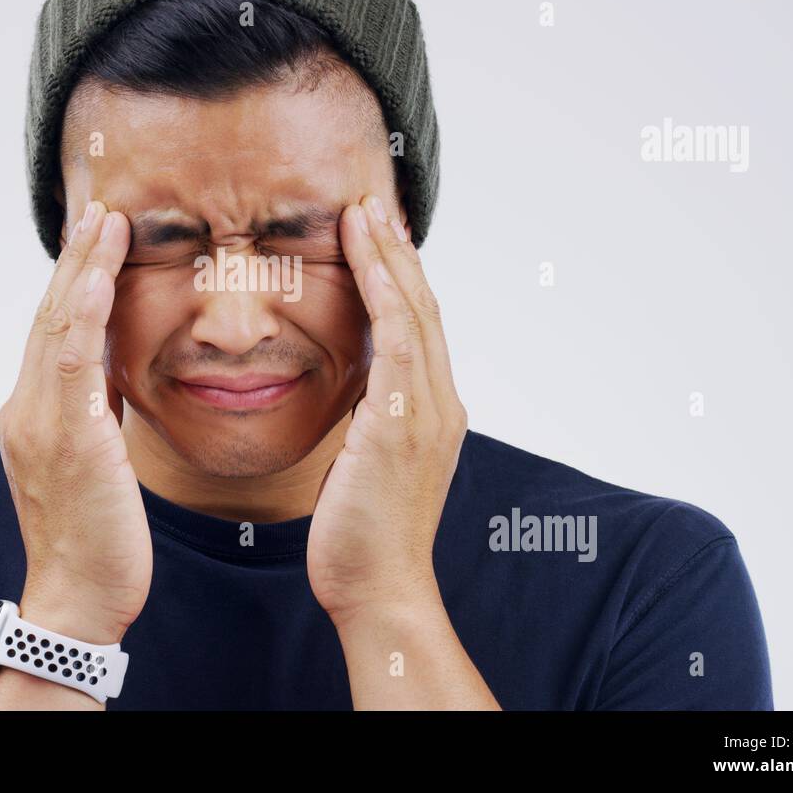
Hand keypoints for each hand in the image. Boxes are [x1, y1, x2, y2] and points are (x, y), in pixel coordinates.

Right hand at [0, 200, 150, 645]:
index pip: (52, 332)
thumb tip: (108, 378)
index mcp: (32, 412)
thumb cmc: (95, 537)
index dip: (71, 281)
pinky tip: (99, 276)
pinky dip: (84, 314)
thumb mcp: (92, 461)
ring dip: (82, 269)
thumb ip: (91, 413)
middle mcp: (27, 408)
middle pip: (50, 317)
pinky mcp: (69, 438)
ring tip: (105, 221)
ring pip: (59, 328)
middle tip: (97, 207)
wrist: (79, 598)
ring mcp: (42, 421)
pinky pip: (73, 364)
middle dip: (74, 259)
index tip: (92, 237)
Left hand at [306, 193, 468, 629]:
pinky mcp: (404, 422)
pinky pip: (399, 340)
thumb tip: (352, 399)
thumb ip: (368, 424)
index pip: (420, 327)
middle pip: (424, 307)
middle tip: (375, 203)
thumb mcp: (366, 465)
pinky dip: (384, 292)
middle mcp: (440, 404)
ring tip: (366, 211)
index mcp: (432, 413)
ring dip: (389, 257)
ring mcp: (428, 412)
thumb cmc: (362, 536)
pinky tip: (365, 255)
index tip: (376, 235)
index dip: (400, 277)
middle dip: (398, 252)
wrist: (378, 590)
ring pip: (415, 312)